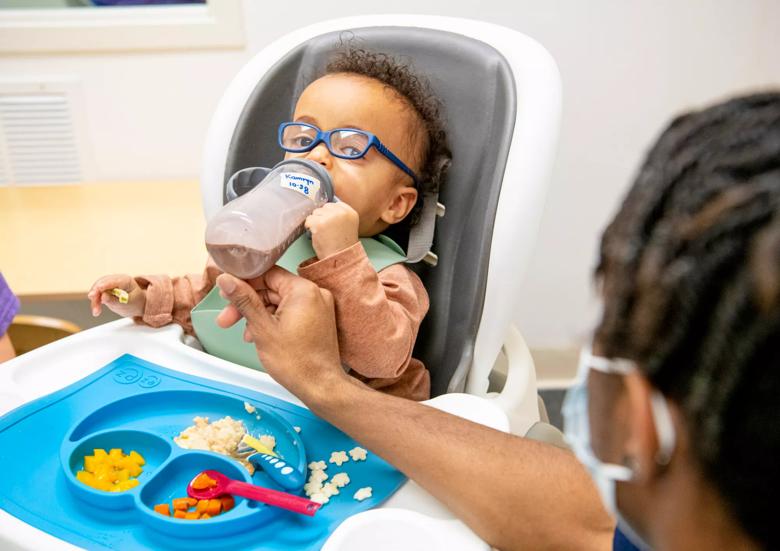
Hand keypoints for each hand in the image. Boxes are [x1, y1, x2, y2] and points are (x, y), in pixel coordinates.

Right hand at [87, 274, 145, 317]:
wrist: (136, 305)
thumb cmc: (135, 303)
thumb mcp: (127, 304)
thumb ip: (115, 301)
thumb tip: (103, 296)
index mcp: (126, 280)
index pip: (114, 281)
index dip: (104, 285)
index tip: (97, 290)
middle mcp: (117, 279)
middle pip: (102, 283)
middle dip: (96, 295)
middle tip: (95, 307)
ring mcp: (110, 283)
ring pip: (97, 288)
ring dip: (95, 300)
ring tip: (96, 312)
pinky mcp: (104, 288)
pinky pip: (97, 293)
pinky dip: (95, 301)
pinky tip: (97, 309)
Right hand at [215, 268, 347, 402]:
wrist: (320, 386)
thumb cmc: (295, 362)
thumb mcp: (262, 328)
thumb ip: (243, 300)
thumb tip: (226, 279)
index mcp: (303, 290)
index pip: (267, 274)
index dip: (244, 283)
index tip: (226, 293)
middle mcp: (315, 294)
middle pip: (272, 289)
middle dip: (247, 304)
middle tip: (226, 319)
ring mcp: (318, 307)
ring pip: (279, 303)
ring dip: (258, 315)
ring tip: (245, 335)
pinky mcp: (318, 320)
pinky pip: (290, 313)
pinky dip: (274, 321)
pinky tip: (260, 336)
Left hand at [304, 202, 358, 258]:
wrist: (339, 259)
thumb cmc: (342, 246)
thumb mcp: (348, 226)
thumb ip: (340, 215)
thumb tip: (324, 208)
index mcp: (351, 212)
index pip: (335, 204)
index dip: (330, 214)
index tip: (332, 225)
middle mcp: (342, 212)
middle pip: (324, 207)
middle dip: (323, 218)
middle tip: (327, 231)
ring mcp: (330, 217)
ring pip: (315, 213)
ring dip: (316, 222)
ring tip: (324, 234)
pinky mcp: (319, 223)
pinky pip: (308, 220)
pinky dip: (310, 228)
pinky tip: (317, 235)